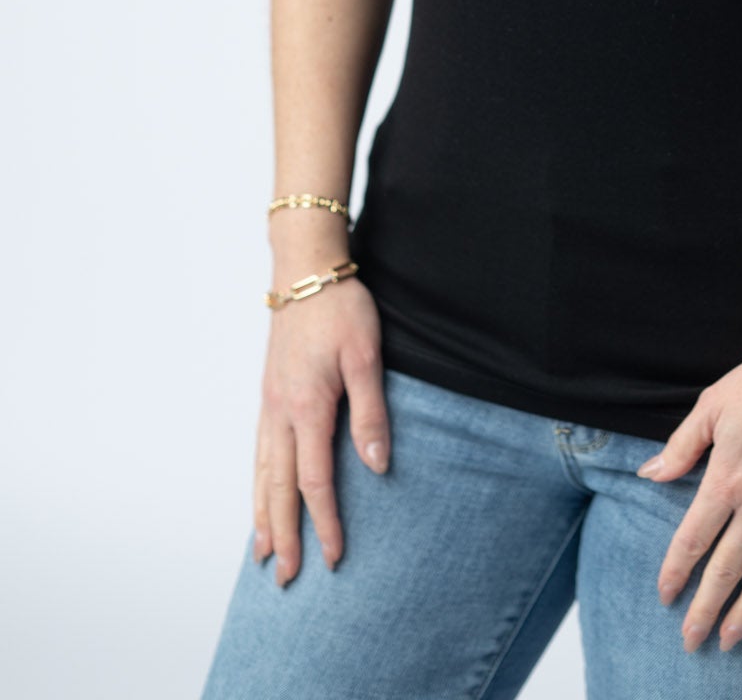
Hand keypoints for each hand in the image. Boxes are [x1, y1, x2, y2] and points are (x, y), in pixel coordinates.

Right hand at [253, 274, 390, 586]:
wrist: (306, 270)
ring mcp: (269, 404)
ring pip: (261, 473)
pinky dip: (257, 484)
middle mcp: (280, 412)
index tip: (332, 557)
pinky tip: (260, 496)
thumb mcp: (366, 356)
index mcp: (306, 407)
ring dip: (263, 516)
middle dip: (284, 535)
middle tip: (285, 578)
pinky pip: (258, 451)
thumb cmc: (341, 308)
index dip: (325, 522)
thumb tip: (377, 467)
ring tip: (262, 553)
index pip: (314, 481)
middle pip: (278, 488)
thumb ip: (370, 413)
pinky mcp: (268, 393)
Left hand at [636, 342, 741, 652]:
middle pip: (725, 570)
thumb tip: (650, 474)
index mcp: (725, 481)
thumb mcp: (713, 404)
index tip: (665, 596)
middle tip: (691, 642)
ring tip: (731, 639)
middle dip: (704, 610)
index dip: (675, 572)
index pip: (691, 540)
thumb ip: (682, 446)